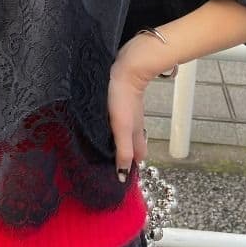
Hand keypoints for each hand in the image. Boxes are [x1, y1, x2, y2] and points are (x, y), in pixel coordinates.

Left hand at [108, 45, 152, 182]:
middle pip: (133, 143)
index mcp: (134, 132)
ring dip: (121, 141)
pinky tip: (108, 123)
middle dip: (127, 156)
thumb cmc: (122, 98)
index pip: (136, 155)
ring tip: (111, 148)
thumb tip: (123, 175)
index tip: (122, 177)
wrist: (127, 69)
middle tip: (116, 165)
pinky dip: (115, 126)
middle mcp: (134, 123)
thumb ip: (124, 150)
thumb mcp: (122, 128)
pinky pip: (119, 117)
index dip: (131, 167)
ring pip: (127, 130)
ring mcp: (128, 111)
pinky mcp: (120, 100)